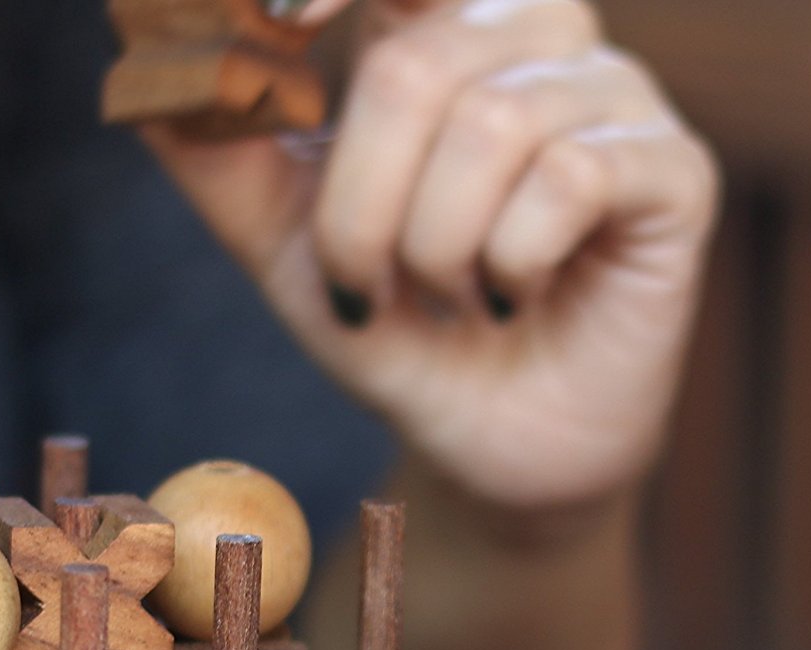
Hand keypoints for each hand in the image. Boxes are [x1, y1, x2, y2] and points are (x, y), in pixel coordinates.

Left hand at [144, 0, 717, 509]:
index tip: (278, 19)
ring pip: (492, 123)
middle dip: (360, 207)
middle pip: (417, 63)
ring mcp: (613, 97)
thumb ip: (223, 160)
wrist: (485, 445)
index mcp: (444, 34)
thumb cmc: (398, 333)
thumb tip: (137, 70)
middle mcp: (535, 39)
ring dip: (435, 248)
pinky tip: (511, 302)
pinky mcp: (673, 170)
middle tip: (364, 287)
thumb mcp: (291, 249)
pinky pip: (571, 177)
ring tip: (448, 301)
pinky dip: (510, 262)